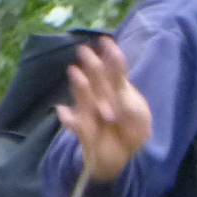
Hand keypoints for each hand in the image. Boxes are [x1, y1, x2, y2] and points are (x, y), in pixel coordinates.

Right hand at [56, 37, 152, 183]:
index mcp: (117, 90)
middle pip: (97, 79)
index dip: (111, 56)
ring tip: (75, 73)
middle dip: (91, 65)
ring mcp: (91, 112)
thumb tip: (116, 98)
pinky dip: (68, 119)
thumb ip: (125, 102)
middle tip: (84, 50)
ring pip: (84, 97)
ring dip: (80, 86)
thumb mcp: (135, 112)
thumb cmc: (133, 129)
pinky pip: (75, 124)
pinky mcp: (85, 129)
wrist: (126, 155)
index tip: (106, 41)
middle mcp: (102, 97)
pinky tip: (61, 111)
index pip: (114, 71)